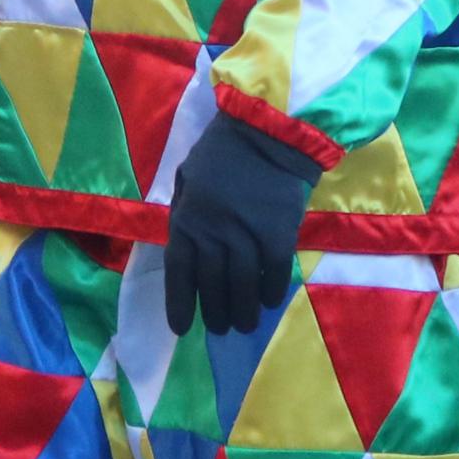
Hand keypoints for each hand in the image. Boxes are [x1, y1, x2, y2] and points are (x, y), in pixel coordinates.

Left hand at [162, 116, 321, 338]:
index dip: (178, 303)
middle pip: (211, 285)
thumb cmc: (223, 150)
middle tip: (219, 328)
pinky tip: (268, 302)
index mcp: (188, 218)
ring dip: (242, 312)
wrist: (270, 130)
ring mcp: (247, 235)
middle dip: (213, 313)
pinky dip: (270, 293)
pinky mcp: (279, 234)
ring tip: (243, 325)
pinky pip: (273, 274)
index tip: (181, 328)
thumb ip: (183, 211)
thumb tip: (184, 245)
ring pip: (241, 287)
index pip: (179, 271)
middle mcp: (215, 232)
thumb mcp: (188, 176)